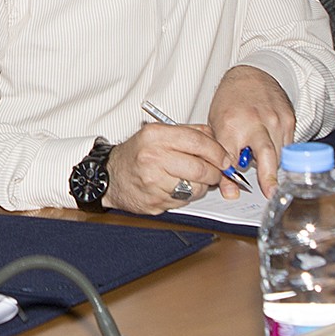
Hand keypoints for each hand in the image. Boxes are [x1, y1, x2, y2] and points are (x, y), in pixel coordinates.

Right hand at [105, 123, 233, 214]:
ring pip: (195, 188)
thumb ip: (190, 133)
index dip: (218, 152)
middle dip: (215, 173)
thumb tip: (218, 144)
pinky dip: (186, 196)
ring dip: (202, 187)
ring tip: (192, 180)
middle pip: (200, 168)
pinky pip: (183, 201)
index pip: (198, 142)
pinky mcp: (154, 202)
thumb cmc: (137, 154)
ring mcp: (152, 182)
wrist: (109, 176)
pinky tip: (176, 188)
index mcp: (156, 136)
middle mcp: (153, 157)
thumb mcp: (160, 134)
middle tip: (217, 173)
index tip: (225, 159)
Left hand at [205, 65, 295, 194]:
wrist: (252, 75)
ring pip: (279, 155)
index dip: (231, 176)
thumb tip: (230, 190)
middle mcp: (255, 122)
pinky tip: (273, 151)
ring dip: (273, 166)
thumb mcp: (217, 128)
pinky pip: (288, 146)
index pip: (230, 159)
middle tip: (271, 194)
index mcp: (231, 125)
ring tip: (265, 168)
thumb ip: (221, 159)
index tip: (234, 188)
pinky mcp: (290, 121)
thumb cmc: (231, 102)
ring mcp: (275, 121)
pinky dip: (281, 154)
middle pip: (266, 157)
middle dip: (268, 177)